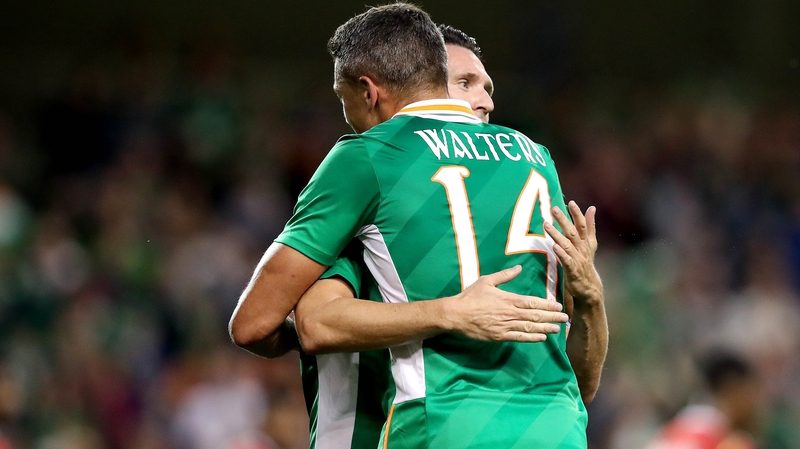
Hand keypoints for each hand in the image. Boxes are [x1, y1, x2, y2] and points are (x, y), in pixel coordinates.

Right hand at [442, 265, 569, 342]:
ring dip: (546, 328)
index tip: (558, 306)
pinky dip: (532, 338)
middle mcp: (510, 313)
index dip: (547, 305)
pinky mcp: (499, 336)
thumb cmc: (471, 296)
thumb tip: (519, 267)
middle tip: (565, 318)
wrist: (456, 314)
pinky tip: (542, 337)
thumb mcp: (487, 281)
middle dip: (552, 317)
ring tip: (558, 328)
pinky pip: (519, 338)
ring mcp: (505, 326)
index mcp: (508, 299)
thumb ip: (504, 275)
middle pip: (535, 316)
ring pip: (530, 328)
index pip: (532, 302)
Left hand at [545, 202, 602, 304]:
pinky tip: (554, 246)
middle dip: (564, 220)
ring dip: (556, 234)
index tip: (571, 202)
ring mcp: (577, 259)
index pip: (582, 225)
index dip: (577, 214)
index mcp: (586, 242)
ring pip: (566, 244)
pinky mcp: (572, 270)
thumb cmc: (586, 262)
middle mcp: (582, 249)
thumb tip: (592, 207)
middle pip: (573, 232)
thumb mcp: (590, 243)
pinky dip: (561, 253)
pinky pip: (566, 260)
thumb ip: (590, 226)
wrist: (590, 287)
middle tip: (554, 209)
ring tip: (546, 224)